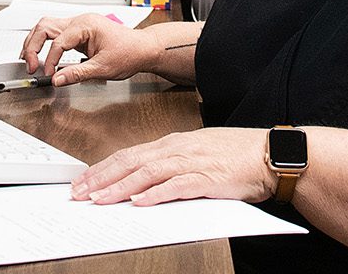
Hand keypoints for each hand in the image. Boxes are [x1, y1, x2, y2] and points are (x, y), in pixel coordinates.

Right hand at [20, 13, 160, 84]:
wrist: (143, 49)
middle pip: (44, 26)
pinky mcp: (79, 32)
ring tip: (28, 59)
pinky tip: (40, 54)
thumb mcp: (103, 68)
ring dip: (35, 42)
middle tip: (29, 65)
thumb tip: (57, 79)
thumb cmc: (129, 53)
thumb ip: (77, 74)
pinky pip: (55, 33)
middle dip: (33, 45)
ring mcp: (79, 25)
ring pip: (47, 26)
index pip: (58, 41)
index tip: (47, 75)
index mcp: (86, 25)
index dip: (49, 60)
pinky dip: (45, 43)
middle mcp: (80, 21)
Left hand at [70, 128, 272, 205]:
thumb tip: (144, 181)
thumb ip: (172, 165)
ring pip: (147, 173)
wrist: (269, 153)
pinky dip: (156, 194)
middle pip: (131, 161)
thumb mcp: (197, 153)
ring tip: (100, 199)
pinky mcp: (207, 178)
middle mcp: (178, 149)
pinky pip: (177, 186)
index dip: (103, 168)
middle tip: (79, 192)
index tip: (83, 181)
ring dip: (120, 187)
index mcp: (173, 143)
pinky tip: (140, 203)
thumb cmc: (236, 154)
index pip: (129, 154)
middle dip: (101, 178)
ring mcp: (192, 162)